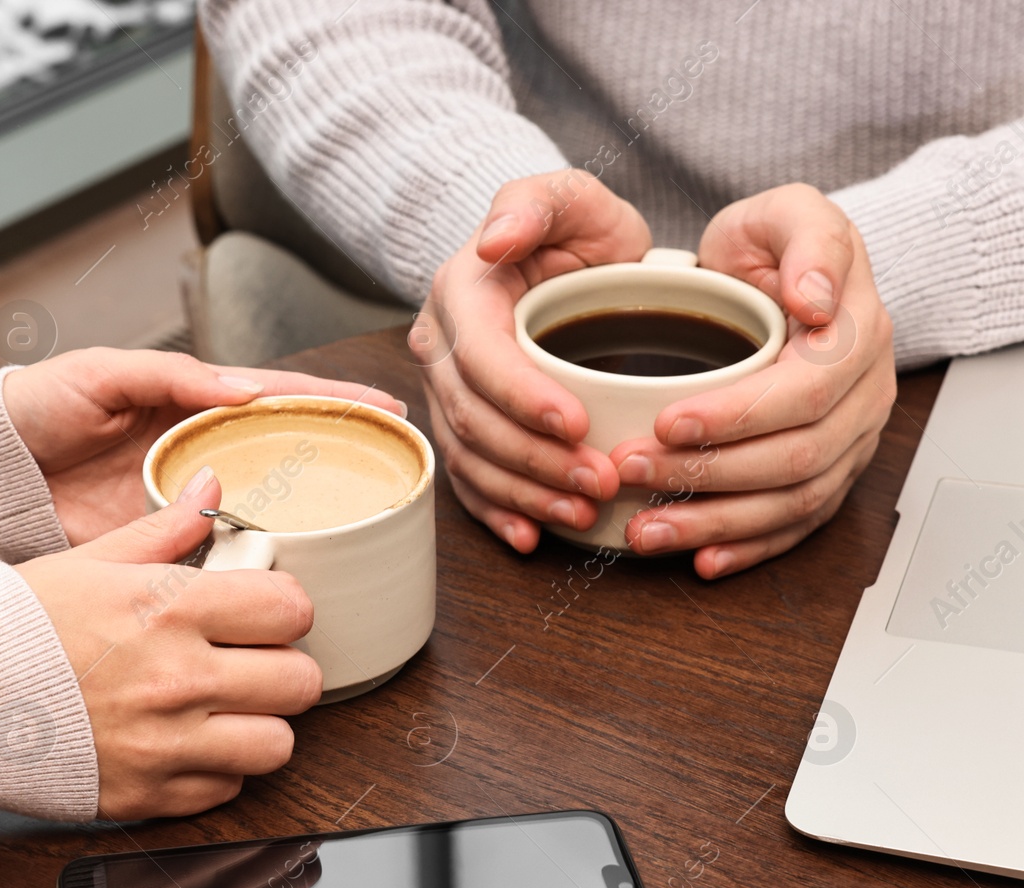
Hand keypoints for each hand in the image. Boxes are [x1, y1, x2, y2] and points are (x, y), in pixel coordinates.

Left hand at [3, 348, 404, 545]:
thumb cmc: (38, 406)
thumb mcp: (101, 374)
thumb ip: (170, 375)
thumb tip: (246, 388)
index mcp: (191, 404)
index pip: (277, 397)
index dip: (333, 400)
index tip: (385, 408)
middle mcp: (200, 455)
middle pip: (285, 457)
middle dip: (341, 461)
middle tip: (395, 471)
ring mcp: (186, 503)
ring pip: (264, 510)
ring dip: (308, 519)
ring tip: (362, 525)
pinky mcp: (162, 546)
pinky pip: (219, 556)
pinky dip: (254, 565)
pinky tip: (291, 575)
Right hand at [14, 469, 322, 819]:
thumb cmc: (10, 629)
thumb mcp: (85, 562)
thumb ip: (161, 531)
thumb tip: (209, 488)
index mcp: (168, 609)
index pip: (289, 607)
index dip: (284, 607)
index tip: (265, 610)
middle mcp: (178, 679)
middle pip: (300, 680)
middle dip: (284, 666)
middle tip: (254, 660)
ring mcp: (167, 744)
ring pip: (279, 745)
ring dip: (261, 724)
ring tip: (230, 707)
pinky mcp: (149, 796)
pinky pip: (229, 789)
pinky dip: (219, 768)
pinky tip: (188, 742)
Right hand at [413, 169, 649, 551]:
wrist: (563, 261)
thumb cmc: (575, 232)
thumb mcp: (570, 199)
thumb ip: (536, 203)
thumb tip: (494, 239)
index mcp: (460, 295)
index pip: (480, 358)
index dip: (524, 397)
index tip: (580, 423)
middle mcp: (439, 347)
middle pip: (473, 419)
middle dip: (535, 458)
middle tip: (599, 482)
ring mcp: (445, 392)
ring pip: (470, 458)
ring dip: (524, 493)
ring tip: (582, 513)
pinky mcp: (459, 425)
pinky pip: (467, 480)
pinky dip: (498, 512)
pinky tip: (532, 536)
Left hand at [609, 184, 895, 577]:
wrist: (788, 276)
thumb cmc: (777, 247)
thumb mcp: (787, 215)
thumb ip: (807, 240)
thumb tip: (815, 299)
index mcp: (857, 337)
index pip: (804, 392)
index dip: (736, 416)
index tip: (666, 421)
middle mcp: (863, 398)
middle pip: (794, 458)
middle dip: (706, 474)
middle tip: (630, 470)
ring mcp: (849, 443)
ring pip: (791, 502)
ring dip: (714, 523)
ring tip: (644, 529)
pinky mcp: (826, 475)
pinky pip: (794, 526)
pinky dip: (746, 548)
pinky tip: (699, 560)